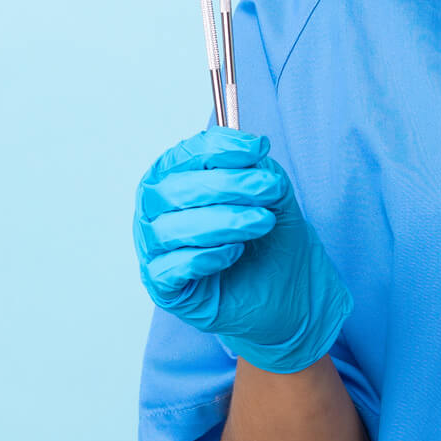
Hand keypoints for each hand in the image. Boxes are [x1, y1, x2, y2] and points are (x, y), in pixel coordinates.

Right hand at [133, 124, 354, 373]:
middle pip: (174, 188)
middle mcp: (156, 210)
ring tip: (262, 222)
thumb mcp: (273, 195)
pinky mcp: (163, 287)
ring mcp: (154, 249)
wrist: (286, 293)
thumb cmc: (269, 238)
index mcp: (176, 177)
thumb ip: (259, 170)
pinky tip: (235, 252)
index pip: (186, 154)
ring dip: (223, 221)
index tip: (259, 148)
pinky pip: (172, 267)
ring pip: (170, 228)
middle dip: (227, 184)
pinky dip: (206, 256)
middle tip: (269, 188)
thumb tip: (253, 155)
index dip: (221, 147)